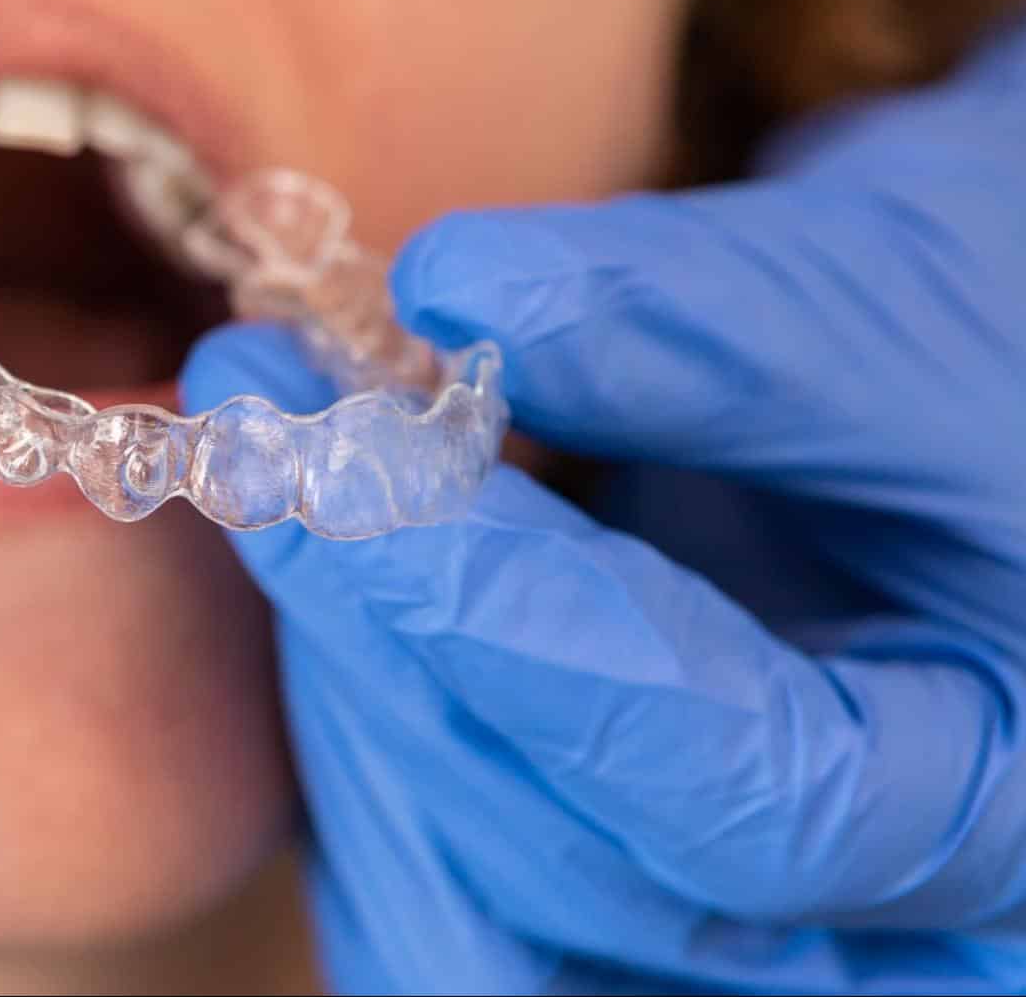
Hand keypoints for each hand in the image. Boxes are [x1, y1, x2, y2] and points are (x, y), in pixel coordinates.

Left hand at [181, 12, 1025, 992]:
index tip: (351, 460)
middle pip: (577, 882)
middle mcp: (878, 931)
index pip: (743, 794)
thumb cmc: (1001, 342)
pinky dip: (360, 735)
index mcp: (1004, 807)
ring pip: (471, 917)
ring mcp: (731, 933)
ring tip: (278, 476)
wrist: (984, 382)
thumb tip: (458, 288)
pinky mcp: (611, 887)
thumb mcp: (906, 308)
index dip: (518, 630)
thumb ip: (707, 323)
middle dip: (389, 659)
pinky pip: (438, 891)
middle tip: (268, 440)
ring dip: (346, 694)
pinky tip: (317, 571)